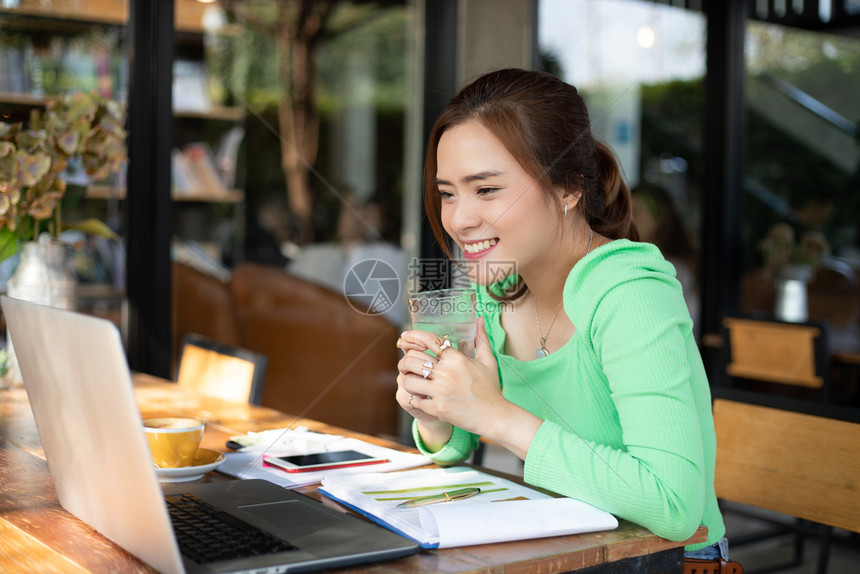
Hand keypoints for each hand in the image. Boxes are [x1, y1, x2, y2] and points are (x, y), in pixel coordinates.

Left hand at [396, 317, 501, 435]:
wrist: (494, 415)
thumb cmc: (490, 388)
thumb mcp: (488, 360)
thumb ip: (481, 339)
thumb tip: (480, 319)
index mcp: (456, 358)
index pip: (428, 340)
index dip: (413, 336)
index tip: (404, 338)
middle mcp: (446, 372)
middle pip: (412, 359)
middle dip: (404, 362)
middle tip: (405, 366)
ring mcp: (440, 391)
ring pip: (408, 380)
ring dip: (408, 381)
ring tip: (413, 382)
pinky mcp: (437, 408)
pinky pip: (415, 400)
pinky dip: (415, 399)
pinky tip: (421, 398)